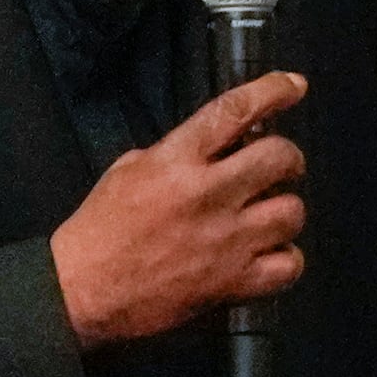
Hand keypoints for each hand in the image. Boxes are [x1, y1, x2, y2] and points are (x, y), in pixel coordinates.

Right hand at [50, 71, 306, 348]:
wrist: (83, 290)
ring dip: (285, 211)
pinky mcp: (232, 282)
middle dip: (288, 158)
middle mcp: (208, 194)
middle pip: (280, 157)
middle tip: (280, 167)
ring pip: (292, 211)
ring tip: (268, 217)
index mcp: (177, 160)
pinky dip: (285, 260)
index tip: (294, 86)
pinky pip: (288, 265)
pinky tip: (269, 256)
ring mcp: (225, 241)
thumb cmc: (100, 231)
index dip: (273, 91)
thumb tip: (215, 148)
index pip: (235, 110)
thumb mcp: (128, 170)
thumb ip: (174, 154)